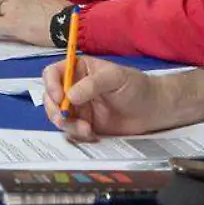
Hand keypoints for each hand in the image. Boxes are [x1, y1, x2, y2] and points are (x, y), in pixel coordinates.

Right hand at [42, 57, 168, 141]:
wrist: (153, 110)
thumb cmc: (136, 86)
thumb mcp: (115, 78)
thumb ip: (92, 84)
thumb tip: (69, 96)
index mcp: (79, 70)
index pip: (53, 73)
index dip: (51, 85)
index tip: (60, 98)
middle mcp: (74, 88)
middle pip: (50, 97)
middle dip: (54, 109)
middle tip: (65, 118)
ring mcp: (79, 107)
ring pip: (58, 116)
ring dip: (67, 124)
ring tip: (86, 129)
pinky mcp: (84, 124)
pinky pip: (70, 131)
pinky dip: (76, 134)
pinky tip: (91, 134)